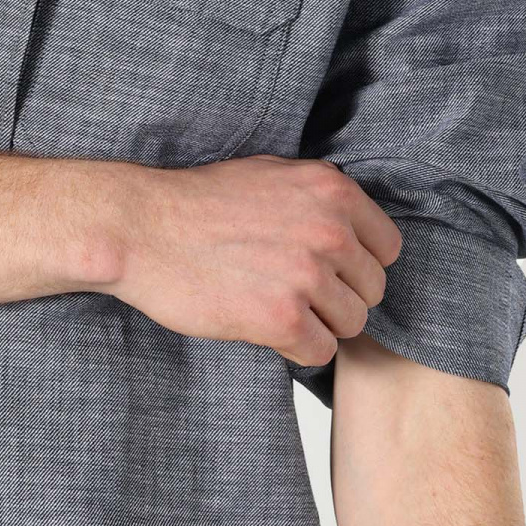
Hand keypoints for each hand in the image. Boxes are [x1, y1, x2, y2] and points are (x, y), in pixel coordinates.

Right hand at [101, 155, 401, 363]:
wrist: (139, 229)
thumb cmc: (194, 203)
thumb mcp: (269, 174)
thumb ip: (317, 197)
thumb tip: (351, 223)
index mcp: (331, 190)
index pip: (386, 248)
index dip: (357, 265)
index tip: (326, 271)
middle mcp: (329, 230)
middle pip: (372, 289)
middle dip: (338, 297)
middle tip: (294, 294)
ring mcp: (307, 276)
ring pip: (351, 323)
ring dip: (319, 324)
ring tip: (277, 310)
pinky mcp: (281, 318)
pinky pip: (320, 351)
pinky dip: (297, 349)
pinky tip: (266, 329)